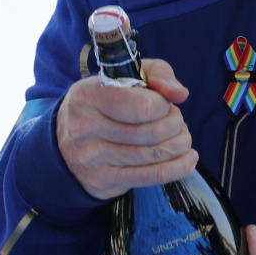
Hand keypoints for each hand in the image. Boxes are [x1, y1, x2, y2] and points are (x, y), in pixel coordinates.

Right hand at [57, 58, 195, 199]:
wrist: (67, 143)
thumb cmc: (107, 102)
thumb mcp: (127, 76)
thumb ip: (158, 74)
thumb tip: (180, 93)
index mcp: (88, 95)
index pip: (142, 106)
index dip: (163, 105)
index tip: (163, 104)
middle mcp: (85, 127)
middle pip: (152, 133)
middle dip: (175, 126)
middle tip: (176, 122)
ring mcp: (92, 158)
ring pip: (154, 155)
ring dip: (179, 145)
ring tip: (182, 138)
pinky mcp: (104, 180)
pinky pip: (152, 176)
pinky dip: (179, 167)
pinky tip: (188, 158)